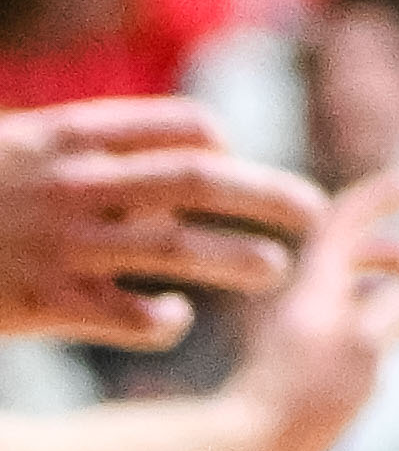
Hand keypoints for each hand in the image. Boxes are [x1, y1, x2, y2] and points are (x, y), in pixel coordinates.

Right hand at [0, 100, 321, 347]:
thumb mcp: (15, 147)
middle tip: (316, 211)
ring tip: (279, 269)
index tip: (233, 160)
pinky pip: (131, 318)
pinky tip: (177, 318)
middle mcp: (77, 185)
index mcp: (71, 136)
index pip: (182, 128)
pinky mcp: (45, 303)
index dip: (221, 145)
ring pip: (179, 249)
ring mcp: (63, 244)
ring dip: (240, 258)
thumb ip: (85, 158)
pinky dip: (165, 321)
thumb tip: (159, 190)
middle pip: (201, 182)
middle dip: (269, 195)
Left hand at [218, 173, 398, 450]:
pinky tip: (393, 351)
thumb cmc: (301, 403)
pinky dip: (377, 329)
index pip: (344, 222)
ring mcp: (299, 340)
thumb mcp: (363, 347)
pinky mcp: (299, 372)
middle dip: (386, 252)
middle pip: (346, 258)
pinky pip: (346, 332)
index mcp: (312, 290)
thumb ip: (397, 312)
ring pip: (348, 299)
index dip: (380, 199)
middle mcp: (303, 306)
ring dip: (388, 295)